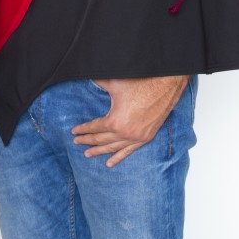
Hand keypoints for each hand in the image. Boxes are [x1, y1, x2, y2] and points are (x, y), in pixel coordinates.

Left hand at [71, 75, 189, 167]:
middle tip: (77, 143)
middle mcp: (124, 133)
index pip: (94, 128)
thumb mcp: (114, 82)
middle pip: (101, 140)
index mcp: (115, 121)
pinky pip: (128, 151)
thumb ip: (98, 81)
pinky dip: (118, 157)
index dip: (83, 129)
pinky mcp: (145, 138)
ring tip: (88, 154)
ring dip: (99, 151)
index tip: (74, 132)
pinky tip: (109, 163)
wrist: (164, 87)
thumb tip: (85, 76)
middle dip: (87, 141)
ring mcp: (136, 138)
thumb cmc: (140, 84)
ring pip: (113, 148)